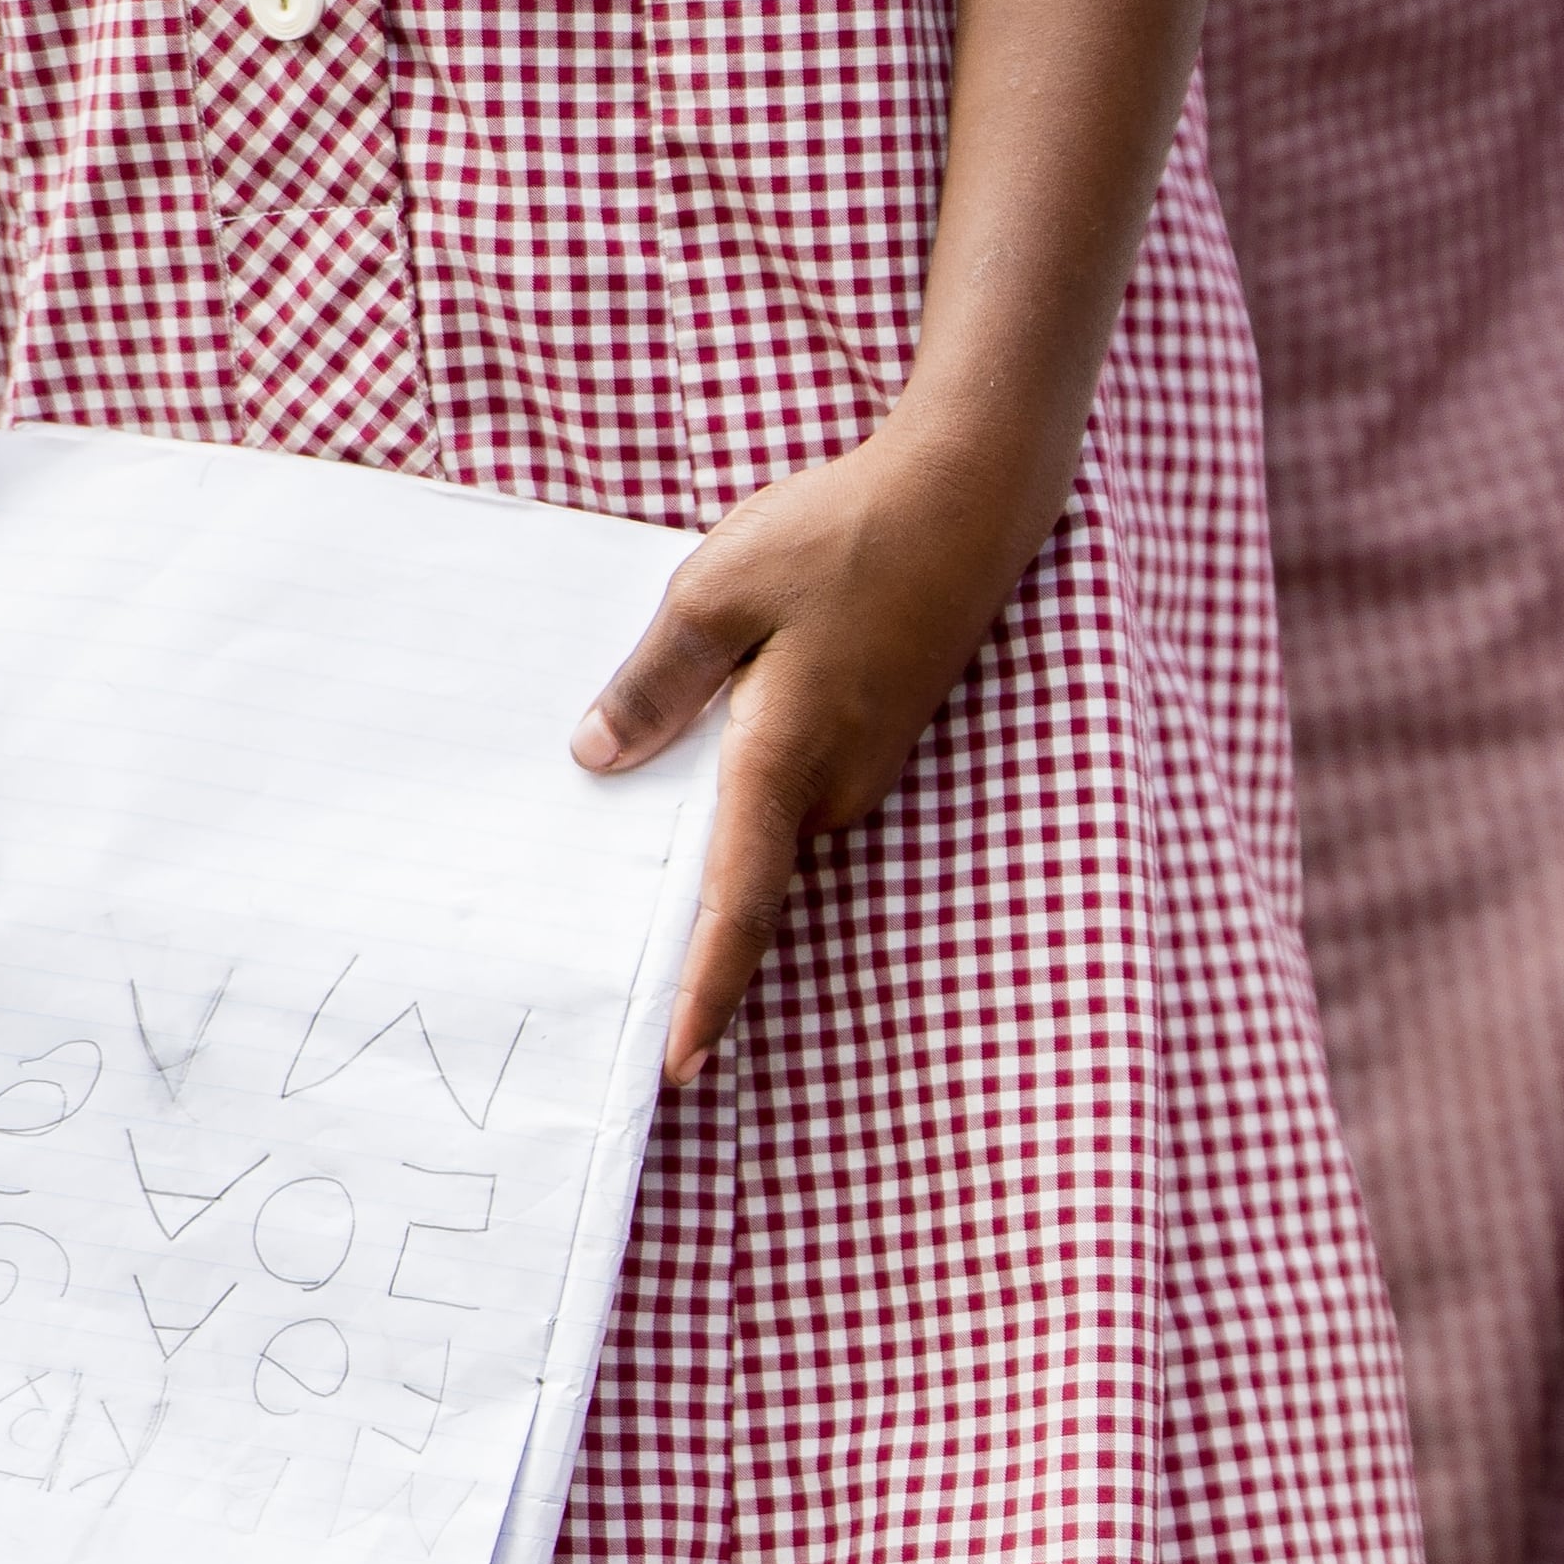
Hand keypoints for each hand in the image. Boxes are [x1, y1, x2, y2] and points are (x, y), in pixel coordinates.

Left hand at [574, 427, 1066, 1082]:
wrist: (970, 497)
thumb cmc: (843, 534)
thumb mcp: (715, 590)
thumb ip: (654, 682)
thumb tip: (597, 757)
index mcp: (787, 756)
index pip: (739, 904)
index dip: (706, 991)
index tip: (676, 1066)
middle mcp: (835, 783)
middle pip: (743, 873)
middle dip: (684, 915)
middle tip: (594, 941)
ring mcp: (866, 763)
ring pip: (766, 822)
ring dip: (708, 833)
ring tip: (628, 823)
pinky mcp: (878, 732)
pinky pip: (793, 784)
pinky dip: (742, 785)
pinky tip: (708, 738)